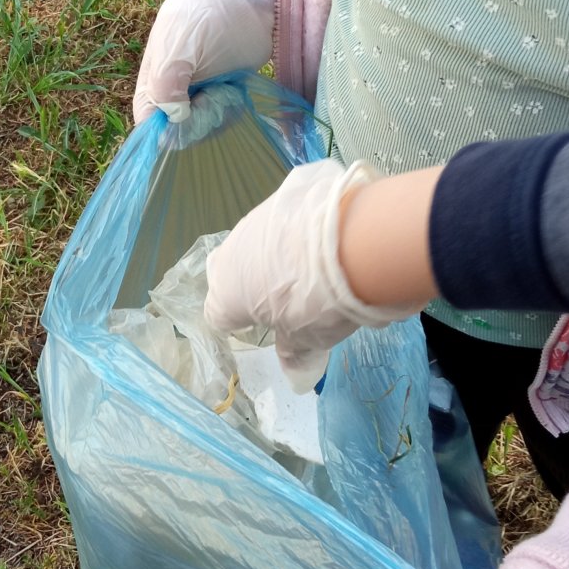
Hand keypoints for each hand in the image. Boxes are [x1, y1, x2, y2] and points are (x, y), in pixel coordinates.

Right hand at [133, 0, 274, 124]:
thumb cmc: (204, 11)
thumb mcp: (178, 47)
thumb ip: (165, 86)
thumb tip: (172, 119)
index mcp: (155, 79)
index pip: (148, 121)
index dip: (162, 132)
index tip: (184, 124)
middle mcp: (176, 88)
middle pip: (179, 129)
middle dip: (196, 123)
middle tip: (212, 99)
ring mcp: (202, 87)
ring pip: (205, 124)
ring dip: (217, 116)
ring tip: (226, 91)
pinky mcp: (228, 84)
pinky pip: (226, 113)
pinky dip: (232, 110)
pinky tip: (237, 92)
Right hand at [205, 158, 412, 391]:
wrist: (351, 239)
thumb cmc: (318, 302)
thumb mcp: (309, 339)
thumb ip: (294, 353)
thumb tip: (295, 375)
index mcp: (226, 294)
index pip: (217, 315)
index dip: (238, 324)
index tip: (263, 327)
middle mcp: (233, 253)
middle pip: (231, 273)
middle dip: (252, 285)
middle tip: (288, 298)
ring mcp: (257, 218)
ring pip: (256, 243)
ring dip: (276, 256)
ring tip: (314, 267)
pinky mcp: (283, 194)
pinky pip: (283, 220)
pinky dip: (297, 232)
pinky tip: (327, 241)